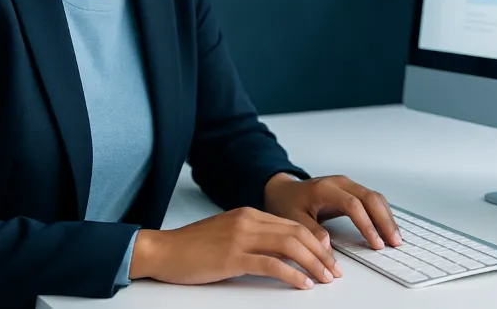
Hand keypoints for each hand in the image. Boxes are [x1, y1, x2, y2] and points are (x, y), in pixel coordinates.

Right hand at [130, 207, 339, 289]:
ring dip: (312, 264)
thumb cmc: (192, 247)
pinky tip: (302, 283)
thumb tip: (281, 251)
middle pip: (297, 233)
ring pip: (289, 245)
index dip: (315, 242)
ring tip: (324, 279)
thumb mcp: (228, 232)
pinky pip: (270, 264)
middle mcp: (248, 221)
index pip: (293, 224)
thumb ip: (253, 236)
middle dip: (320, 254)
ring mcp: (240, 238)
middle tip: (333, 271)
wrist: (163, 250)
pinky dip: (291, 274)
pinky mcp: (232, 257)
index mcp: (249, 213)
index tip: (327, 257)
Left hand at [263, 173, 401, 250]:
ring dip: (387, 217)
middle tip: (395, 242)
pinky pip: (372, 200)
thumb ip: (311, 232)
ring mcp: (347, 185)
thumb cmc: (288, 203)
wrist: (284, 190)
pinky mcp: (351, 190)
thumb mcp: (293, 219)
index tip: (376, 243)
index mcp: (325, 188)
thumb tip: (327, 249)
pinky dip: (382, 214)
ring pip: (375, 198)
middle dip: (385, 221)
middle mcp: (340, 183)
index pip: (353, 205)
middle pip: (370, 198)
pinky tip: (387, 228)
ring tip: (395, 238)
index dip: (367, 225)